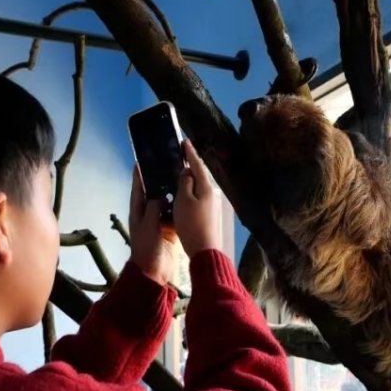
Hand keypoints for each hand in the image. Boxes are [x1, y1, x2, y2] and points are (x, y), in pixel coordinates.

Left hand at [128, 165, 176, 284]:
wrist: (153, 271)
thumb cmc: (146, 247)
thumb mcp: (148, 225)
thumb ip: (154, 207)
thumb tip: (160, 193)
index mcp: (138, 211)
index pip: (137, 188)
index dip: (139, 175)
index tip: (141, 160)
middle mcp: (147, 214)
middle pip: (152, 193)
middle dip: (158, 181)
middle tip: (168, 166)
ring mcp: (158, 222)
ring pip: (165, 203)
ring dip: (171, 194)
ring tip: (180, 179)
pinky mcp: (168, 230)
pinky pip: (174, 215)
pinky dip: (179, 209)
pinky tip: (187, 199)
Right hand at [173, 140, 221, 255]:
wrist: (204, 250)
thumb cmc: (192, 223)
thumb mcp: (184, 200)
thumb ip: (185, 183)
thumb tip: (188, 172)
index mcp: (206, 187)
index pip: (197, 165)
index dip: (190, 153)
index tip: (185, 141)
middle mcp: (212, 193)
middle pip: (200, 175)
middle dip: (190, 164)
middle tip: (180, 155)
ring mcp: (211, 204)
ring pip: (198, 186)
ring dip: (189, 179)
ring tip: (178, 173)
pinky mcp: (208, 214)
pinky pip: (198, 196)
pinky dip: (190, 191)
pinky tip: (183, 193)